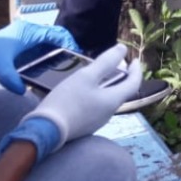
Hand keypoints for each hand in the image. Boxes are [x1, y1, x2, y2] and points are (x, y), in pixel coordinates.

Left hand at [0, 21, 79, 93]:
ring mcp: (28, 42)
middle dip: (67, 47)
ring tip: (69, 67)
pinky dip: (51, 58)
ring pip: (51, 45)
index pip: (56, 33)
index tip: (75, 54)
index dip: (68, 42)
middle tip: (76, 61)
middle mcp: (31, 34)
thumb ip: (11, 78)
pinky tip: (55, 69)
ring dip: (60, 53)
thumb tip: (23, 90)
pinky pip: (43, 51)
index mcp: (29, 31)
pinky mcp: (25, 50)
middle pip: (56, 37)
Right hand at [9, 45, 142, 161]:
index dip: (136, 70)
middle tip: (116, 64)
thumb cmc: (67, 101)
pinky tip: (84, 90)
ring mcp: (96, 122)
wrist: (44, 131)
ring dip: (108, 86)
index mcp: (113, 101)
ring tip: (98, 74)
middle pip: (121, 92)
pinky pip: (96, 107)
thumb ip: (106, 62)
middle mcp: (109, 113)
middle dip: (121, 77)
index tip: (134, 60)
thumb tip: (122, 49)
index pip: (134, 84)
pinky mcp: (84, 127)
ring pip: (108, 100)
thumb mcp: (86, 76)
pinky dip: (97, 95)